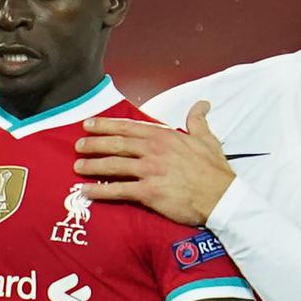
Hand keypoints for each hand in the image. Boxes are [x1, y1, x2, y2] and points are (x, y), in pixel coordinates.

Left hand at [74, 101, 233, 225]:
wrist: (222, 197)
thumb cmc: (215, 170)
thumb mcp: (208, 139)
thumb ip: (198, 120)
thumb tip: (202, 103)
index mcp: (164, 137)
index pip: (129, 128)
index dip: (106, 125)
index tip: (89, 124)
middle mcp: (153, 151)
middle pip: (116, 144)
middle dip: (94, 144)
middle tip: (77, 145)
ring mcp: (149, 171)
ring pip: (114, 165)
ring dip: (93, 165)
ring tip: (77, 167)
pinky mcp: (149, 192)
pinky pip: (119, 190)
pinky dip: (100, 191)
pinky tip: (86, 191)